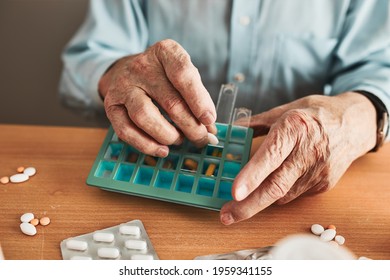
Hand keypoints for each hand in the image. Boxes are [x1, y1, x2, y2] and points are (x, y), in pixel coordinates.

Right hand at [98, 39, 216, 156]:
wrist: (125, 70)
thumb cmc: (162, 75)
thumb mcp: (182, 75)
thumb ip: (198, 98)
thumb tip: (210, 130)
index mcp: (165, 52)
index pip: (183, 74)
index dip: (199, 100)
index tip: (209, 119)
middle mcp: (142, 66)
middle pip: (170, 102)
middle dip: (190, 126)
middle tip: (201, 138)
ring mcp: (123, 85)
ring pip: (145, 116)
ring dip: (168, 135)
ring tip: (179, 140)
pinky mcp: (111, 105)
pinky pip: (126, 130)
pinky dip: (146, 145)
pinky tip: (162, 149)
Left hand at [220, 92, 376, 224]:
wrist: (354, 125)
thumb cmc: (315, 114)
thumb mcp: (285, 110)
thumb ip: (256, 122)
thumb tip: (231, 129)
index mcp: (295, 128)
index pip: (271, 156)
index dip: (252, 176)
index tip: (235, 193)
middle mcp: (308, 152)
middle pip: (276, 186)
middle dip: (248, 205)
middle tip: (227, 215)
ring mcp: (319, 171)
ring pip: (282, 194)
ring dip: (260, 199)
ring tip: (245, 197)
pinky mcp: (324, 185)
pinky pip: (294, 194)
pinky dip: (280, 192)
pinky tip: (279, 180)